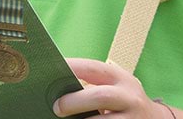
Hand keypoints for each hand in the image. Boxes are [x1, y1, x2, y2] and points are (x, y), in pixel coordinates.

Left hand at [53, 58, 168, 117]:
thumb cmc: (121, 101)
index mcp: (120, 78)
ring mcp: (133, 118)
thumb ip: (91, 85)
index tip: (49, 69)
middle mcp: (130, 97)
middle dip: (76, 101)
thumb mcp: (113, 87)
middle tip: (56, 108)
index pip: (93, 68)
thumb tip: (55, 90)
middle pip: (101, 96)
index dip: (71, 68)